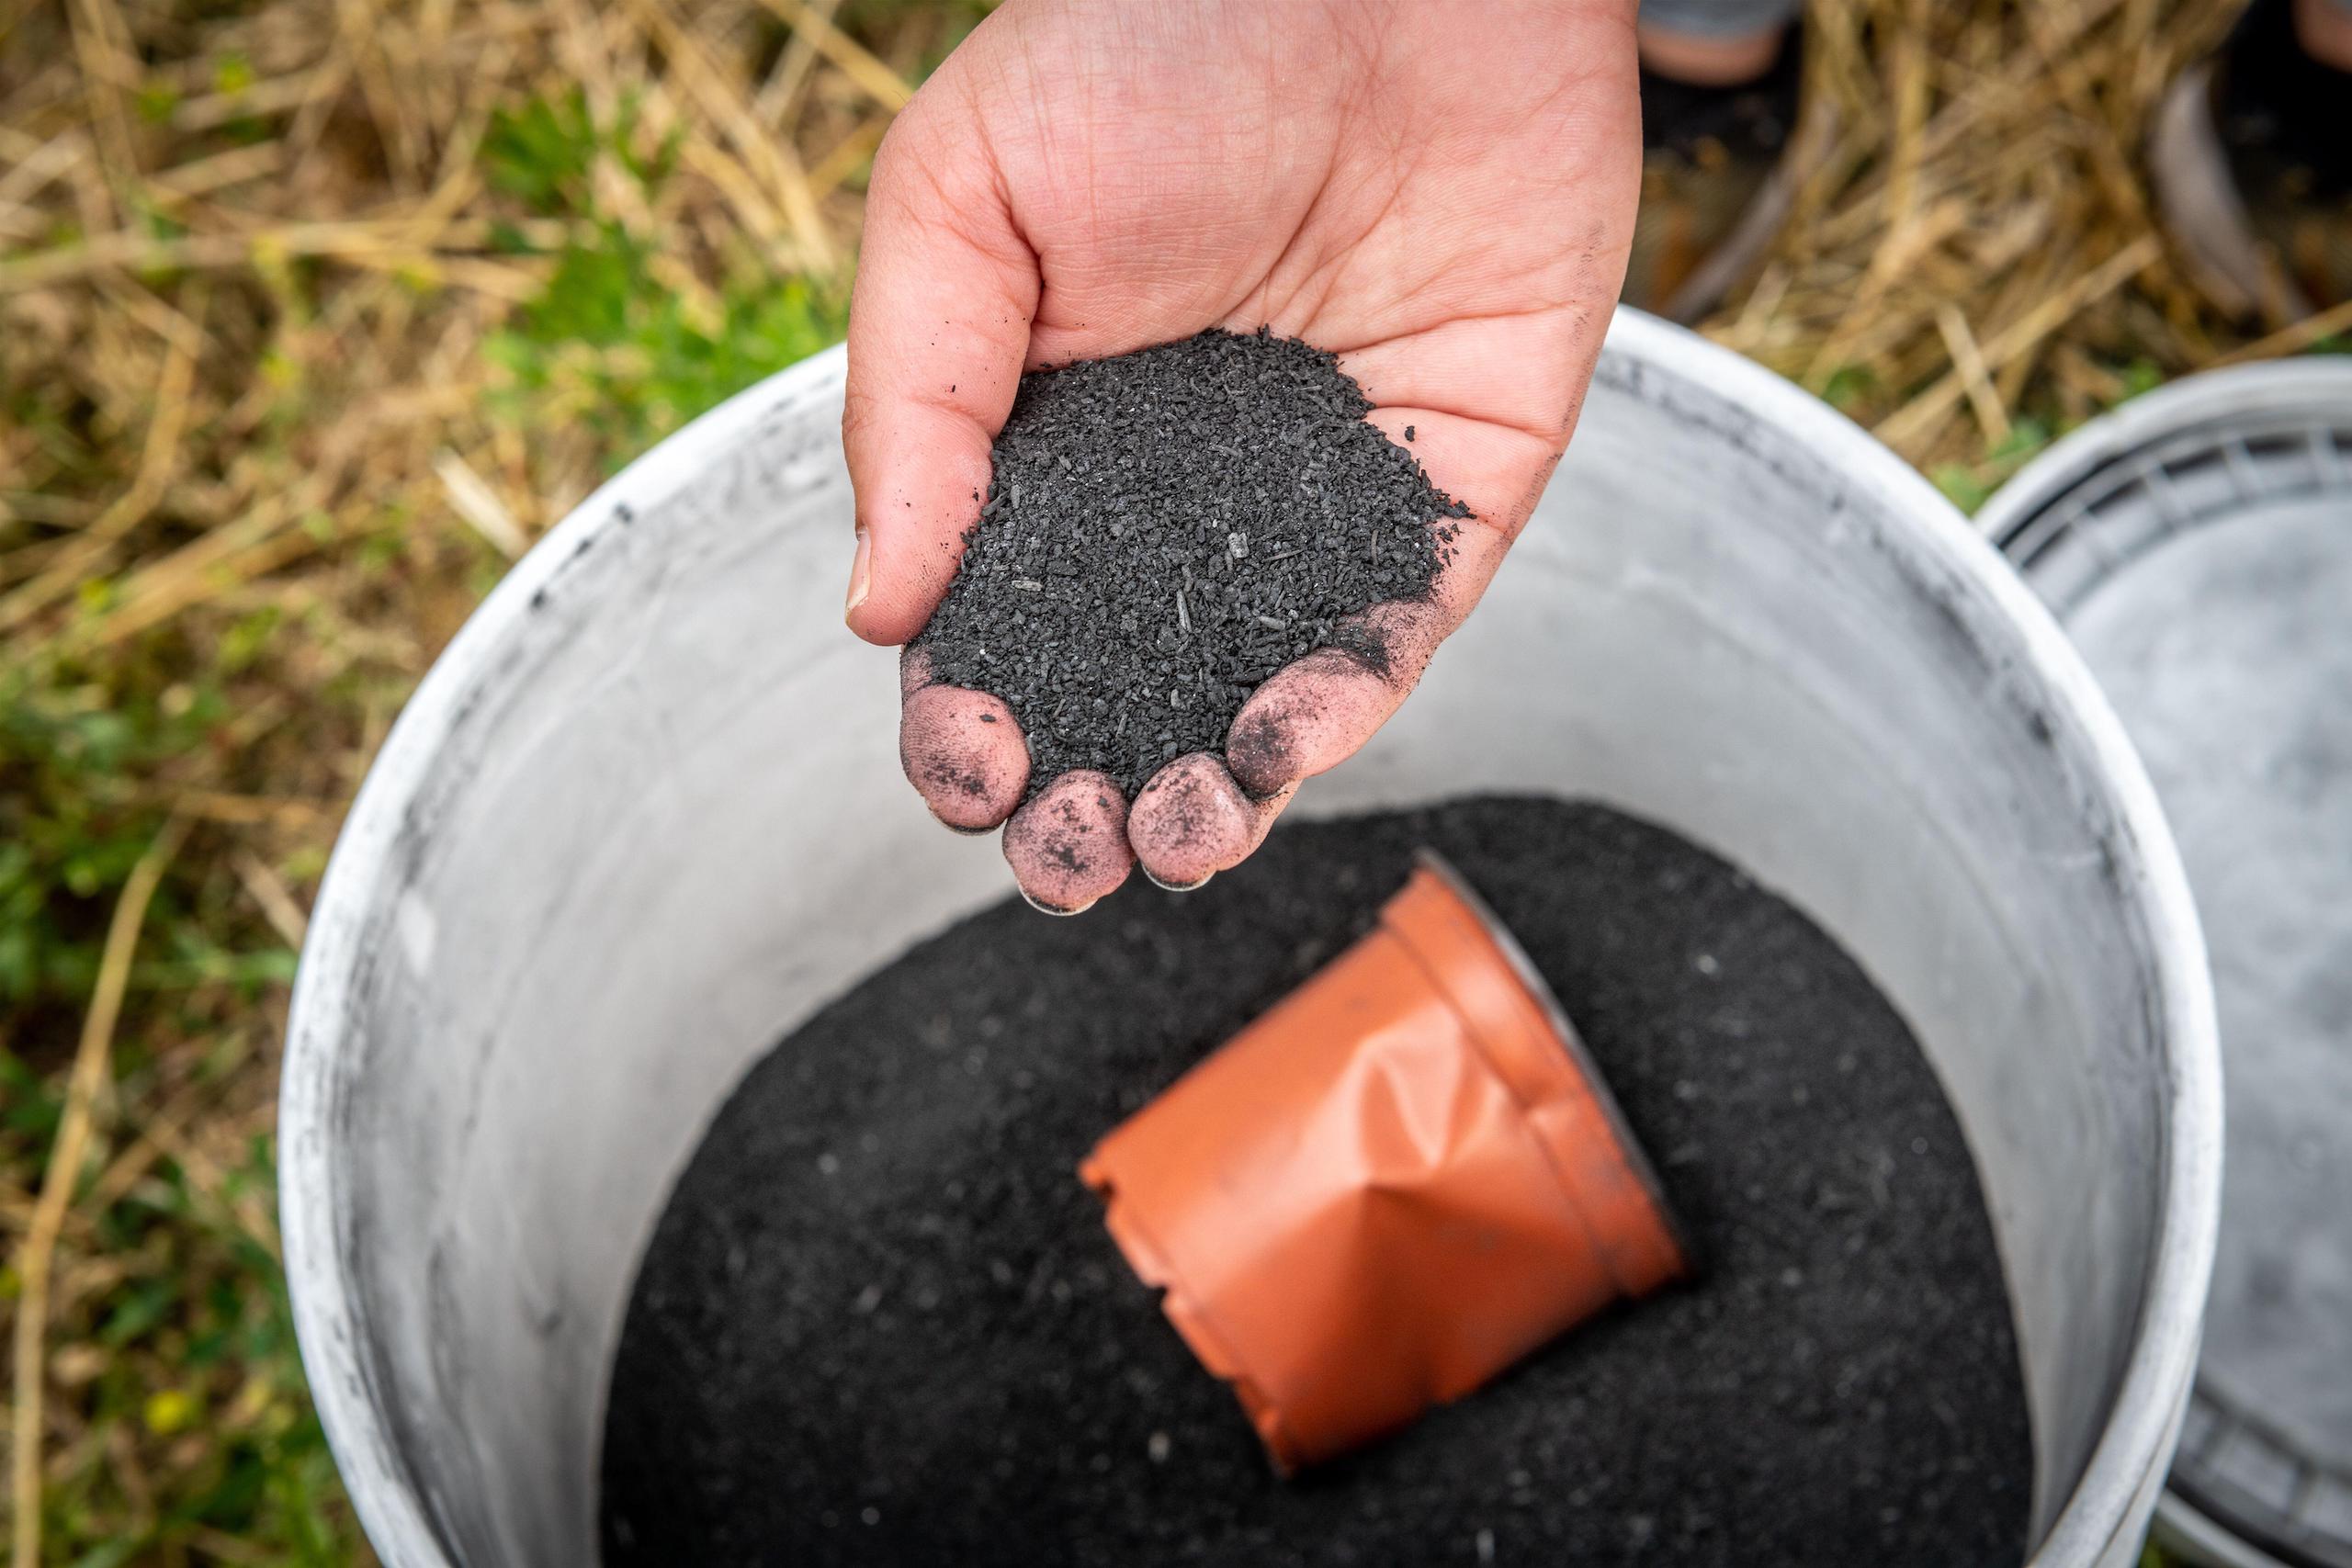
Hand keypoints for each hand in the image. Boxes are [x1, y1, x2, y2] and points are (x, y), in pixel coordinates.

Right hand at [844, 0, 1639, 911]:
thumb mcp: (963, 202)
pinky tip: (1275, 742)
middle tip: (1068, 857)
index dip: (971, 722)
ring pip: (1252, 695)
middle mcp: (1178, 496)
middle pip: (1121, 694)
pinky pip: (1392, 628)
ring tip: (1171, 833)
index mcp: (1047, 444)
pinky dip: (1337, 703)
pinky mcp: (1445, 491)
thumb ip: (917, 408)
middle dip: (1086, 803)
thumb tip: (879, 611)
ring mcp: (1312, 504)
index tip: (970, 771)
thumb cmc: (1151, 44)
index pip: (995, 628)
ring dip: (1208, 794)